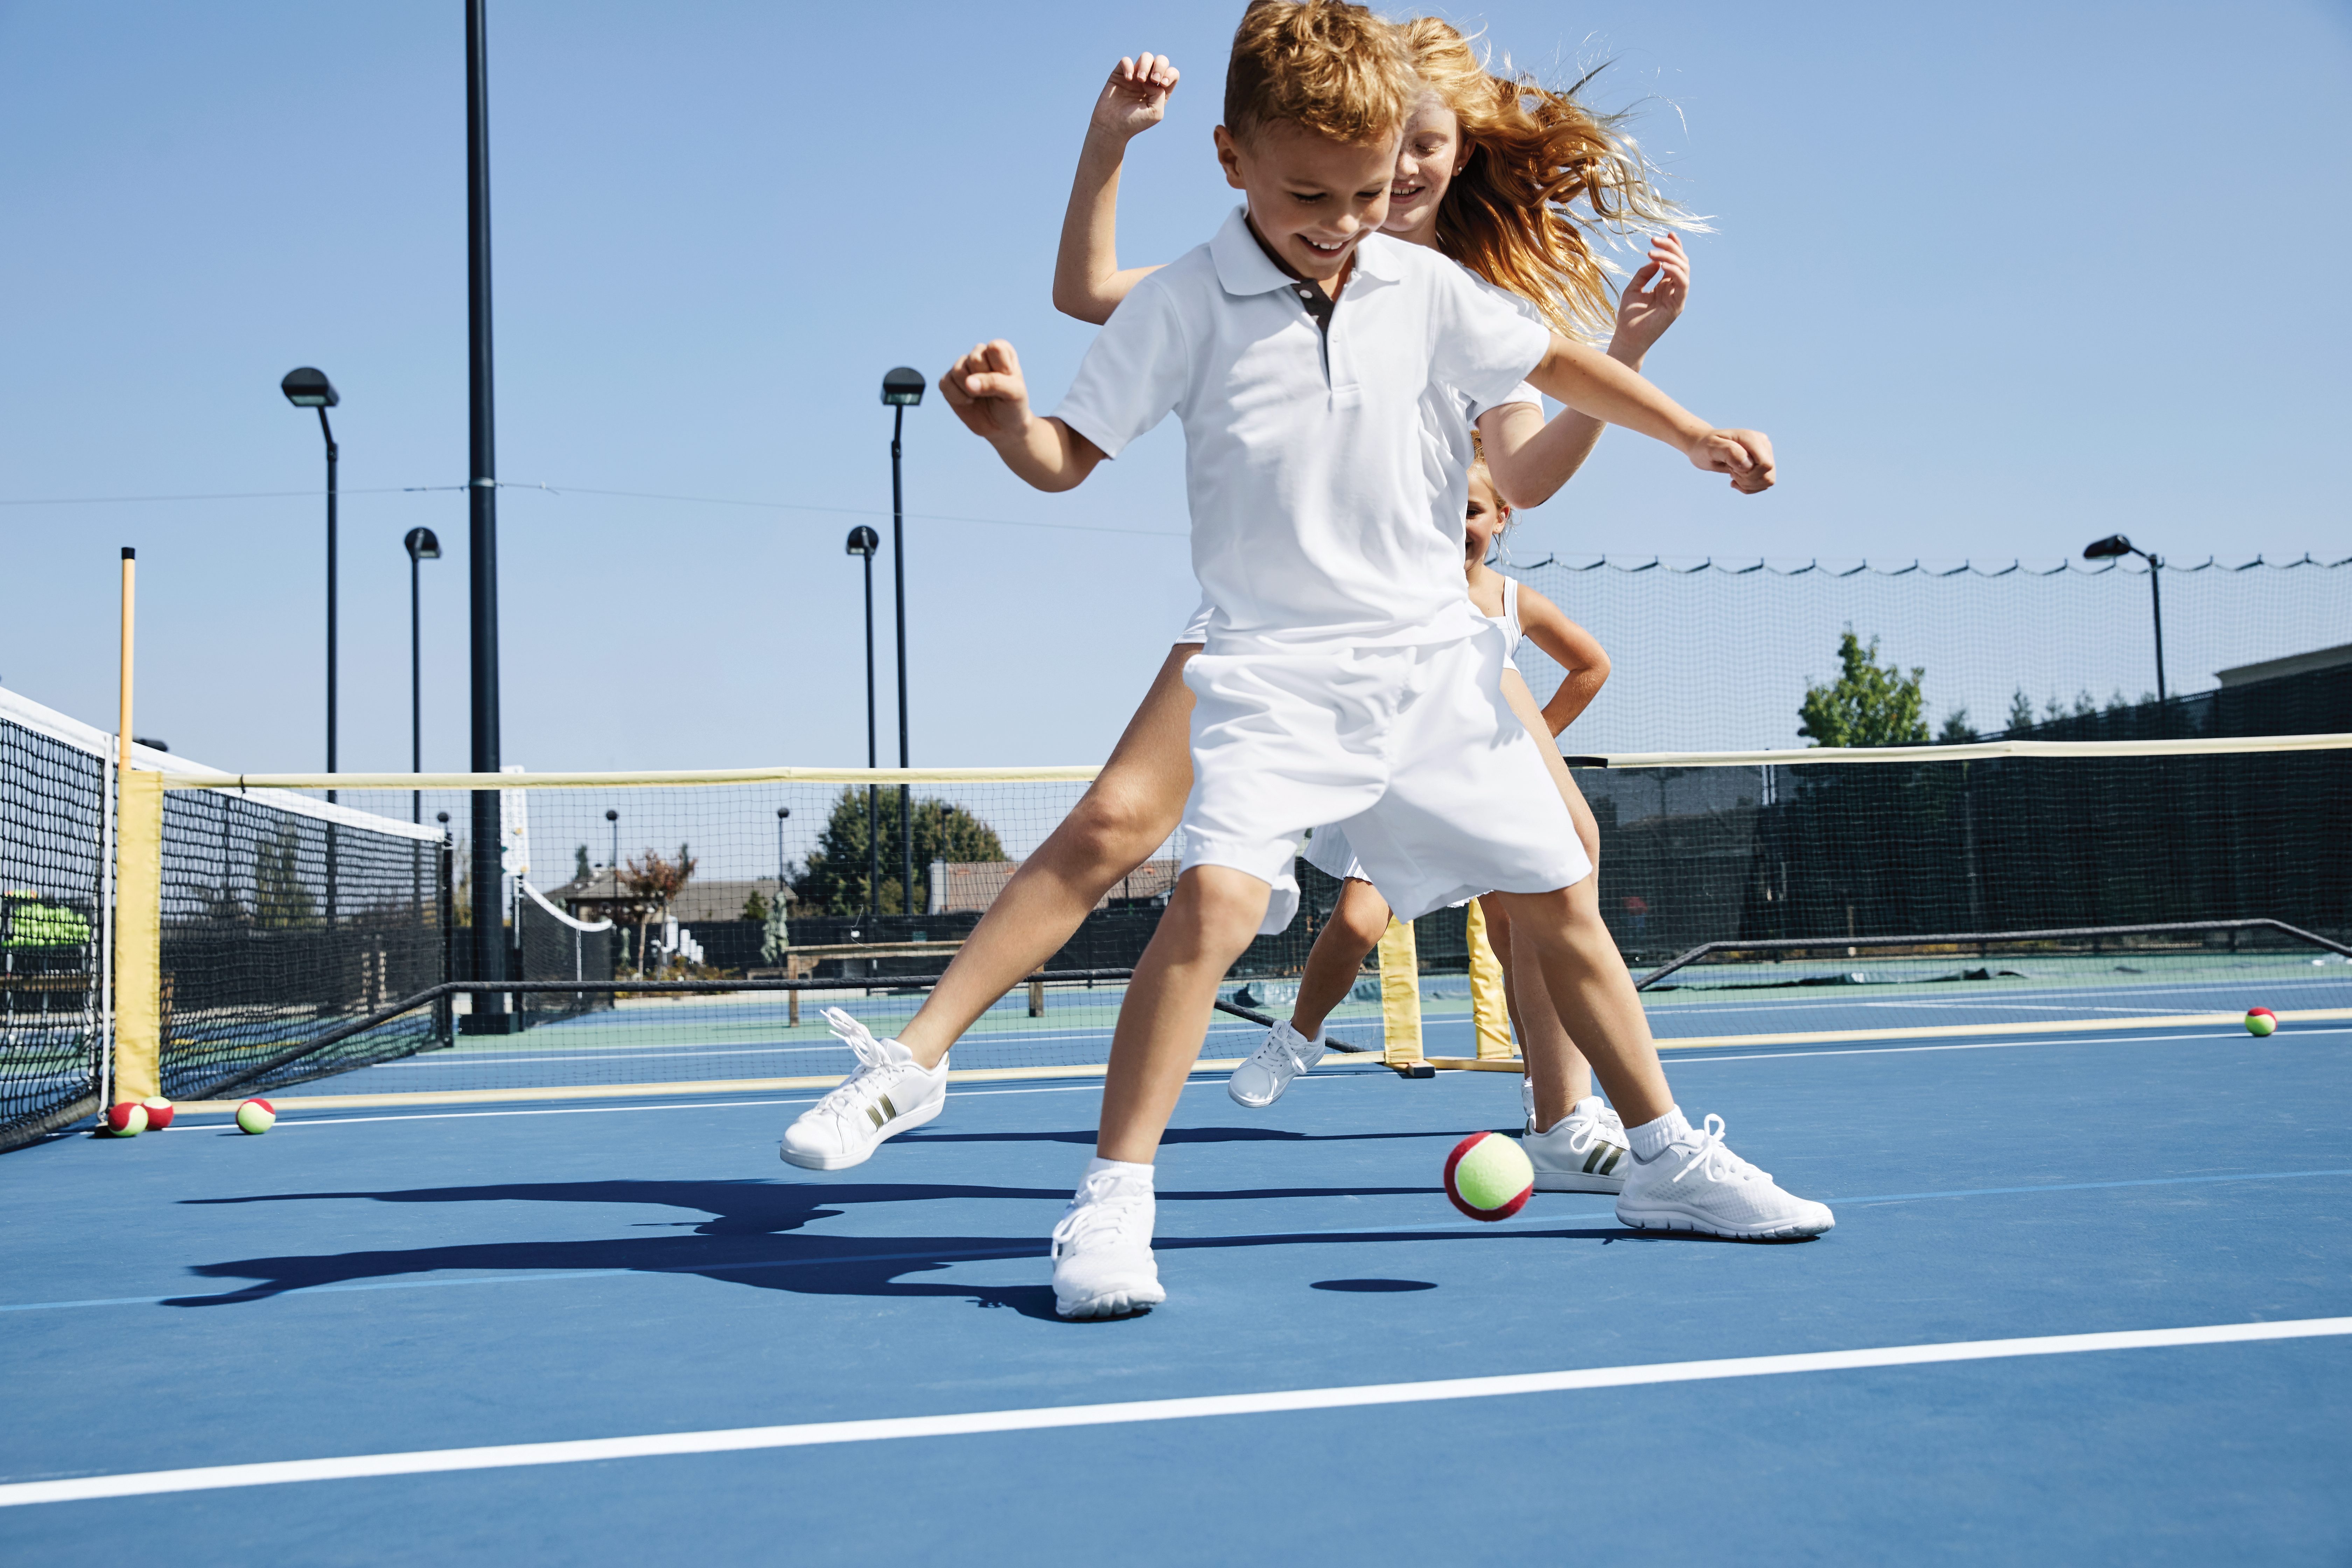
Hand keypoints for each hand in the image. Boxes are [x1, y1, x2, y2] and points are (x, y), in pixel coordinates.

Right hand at [940, 340, 1033, 443]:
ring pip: (958, 371)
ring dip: (970, 390)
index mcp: (1000, 350)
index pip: (994, 348)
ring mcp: (963, 367)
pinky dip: (957, 397)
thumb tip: (968, 382)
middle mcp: (980, 354)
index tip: (1008, 381)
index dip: (1000, 368)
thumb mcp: (1014, 394)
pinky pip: (945, 383)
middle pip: (974, 358)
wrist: (1002, 427)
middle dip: (985, 380)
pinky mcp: (949, 382)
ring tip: (980, 397)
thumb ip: (995, 383)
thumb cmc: (1012, 406)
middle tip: (993, 392)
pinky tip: (968, 401)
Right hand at [1090, 53, 1179, 142]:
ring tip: (1140, 79)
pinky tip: (1128, 79)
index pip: (1172, 73)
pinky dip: (1128, 66)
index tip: (1162, 84)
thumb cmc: (1134, 122)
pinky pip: (1125, 60)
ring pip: (1146, 57)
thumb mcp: (1155, 113)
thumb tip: (1151, 81)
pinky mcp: (1119, 74)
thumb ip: (1161, 95)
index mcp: (1159, 91)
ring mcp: (1134, 76)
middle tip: (1154, 79)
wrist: (1111, 126)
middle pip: (1161, 61)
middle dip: (1160, 66)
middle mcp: (1148, 82)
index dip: (1170, 74)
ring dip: (1146, 65)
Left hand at [1609, 232, 1689, 364]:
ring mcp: (1677, 297)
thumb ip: (1644, 273)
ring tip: (1653, 252)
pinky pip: (1682, 284)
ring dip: (1670, 257)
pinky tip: (1663, 265)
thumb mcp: (1633, 288)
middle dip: (1670, 247)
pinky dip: (1675, 271)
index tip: (1666, 233)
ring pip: (1683, 270)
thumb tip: (1656, 260)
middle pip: (1681, 262)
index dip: (1674, 246)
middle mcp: (1673, 290)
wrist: (1627, 338)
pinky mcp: (1677, 305)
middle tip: (1653, 240)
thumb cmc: (1629, 316)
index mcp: (1665, 285)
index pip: (1675, 261)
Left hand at [1687, 427, 1774, 493]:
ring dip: (1748, 484)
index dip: (1749, 473)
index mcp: (1753, 438)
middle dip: (1747, 480)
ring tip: (1733, 474)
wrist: (1703, 447)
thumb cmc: (1705, 447)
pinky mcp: (1762, 464)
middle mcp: (1763, 444)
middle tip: (1731, 471)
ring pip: (1768, 481)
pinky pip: (1763, 484)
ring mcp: (1765, 454)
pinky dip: (1748, 487)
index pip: (1765, 465)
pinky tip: (1736, 480)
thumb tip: (1748, 465)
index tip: (1731, 467)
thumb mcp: (1711, 448)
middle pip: (1768, 475)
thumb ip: (1729, 452)